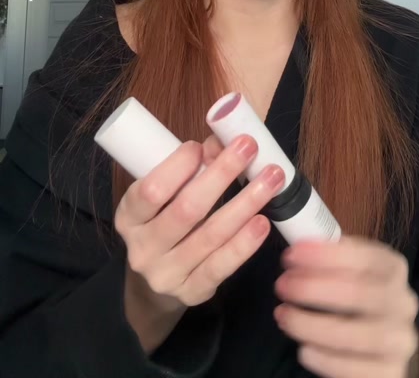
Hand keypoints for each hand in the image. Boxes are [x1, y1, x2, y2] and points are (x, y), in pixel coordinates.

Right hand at [115, 132, 284, 313]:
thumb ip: (190, 168)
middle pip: (186, 210)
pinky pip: (222, 265)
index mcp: (129, 216)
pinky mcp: (192, 293)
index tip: (202, 145)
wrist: (158, 278)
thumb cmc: (165, 219)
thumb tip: (221, 143)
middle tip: (249, 147)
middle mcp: (142, 248)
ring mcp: (166, 274)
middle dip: (221, 174)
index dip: (177, 166)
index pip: (151, 190)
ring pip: (210, 236)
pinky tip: (263, 222)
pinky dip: (244, 242)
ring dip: (245, 203)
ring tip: (272, 179)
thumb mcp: (166, 194)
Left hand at [273, 236, 418, 377]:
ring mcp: (401, 340)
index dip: (324, 256)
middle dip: (314, 289)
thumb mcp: (348, 270)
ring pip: (361, 335)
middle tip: (282, 285)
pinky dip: (327, 360)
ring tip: (284, 317)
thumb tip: (299, 243)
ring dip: (314, 325)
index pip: (363, 257)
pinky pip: (359, 370)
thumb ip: (329, 256)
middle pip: (361, 293)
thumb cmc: (354, 298)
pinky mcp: (391, 373)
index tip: (290, 256)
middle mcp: (403, 302)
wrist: (379, 343)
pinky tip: (304, 349)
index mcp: (392, 268)